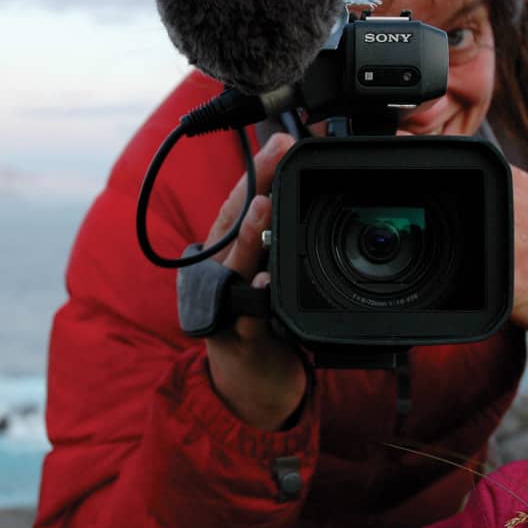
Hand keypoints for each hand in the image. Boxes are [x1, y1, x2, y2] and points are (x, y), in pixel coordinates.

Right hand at [202, 133, 306, 430]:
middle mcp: (219, 273)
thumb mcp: (270, 278)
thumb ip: (281, 245)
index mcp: (228, 253)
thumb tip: (308, 201)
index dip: (259, 169)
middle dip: (253, 185)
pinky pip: (247, 319)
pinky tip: (263, 284)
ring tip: (262, 207)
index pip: (241, 202)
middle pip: (233, 222)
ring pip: (234, 264)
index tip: (282, 138)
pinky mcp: (236, 340)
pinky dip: (254, 300)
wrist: (248, 388)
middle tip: (275, 152)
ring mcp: (222, 307)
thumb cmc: (262, 327)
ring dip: (248, 236)